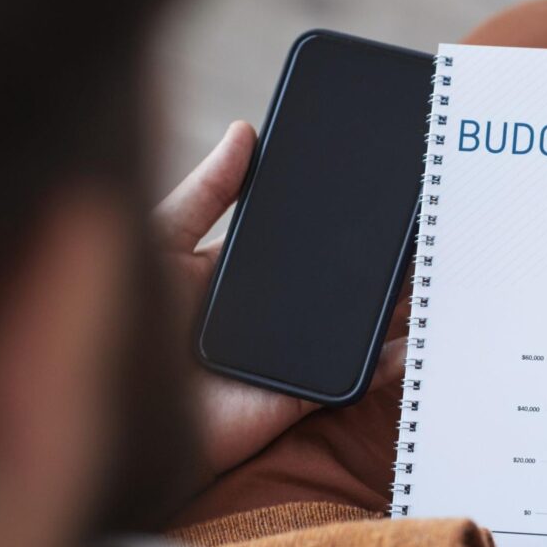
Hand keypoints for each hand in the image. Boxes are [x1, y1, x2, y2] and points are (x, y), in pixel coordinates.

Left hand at [154, 122, 405, 478]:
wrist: (118, 414)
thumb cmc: (119, 323)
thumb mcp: (159, 240)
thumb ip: (204, 193)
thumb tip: (245, 133)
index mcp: (235, 274)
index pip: (297, 241)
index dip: (334, 222)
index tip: (373, 193)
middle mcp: (267, 314)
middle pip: (333, 284)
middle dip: (373, 263)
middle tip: (415, 232)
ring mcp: (288, 356)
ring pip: (352, 327)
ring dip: (391, 306)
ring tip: (428, 274)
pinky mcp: (301, 395)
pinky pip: (353, 378)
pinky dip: (388, 362)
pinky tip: (415, 337)